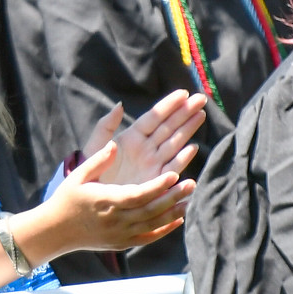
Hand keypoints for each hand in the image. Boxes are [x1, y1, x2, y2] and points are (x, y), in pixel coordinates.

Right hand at [25, 141, 191, 258]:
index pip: (137, 194)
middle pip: (150, 210)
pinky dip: (165, 229)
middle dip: (173, 197)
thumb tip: (115, 143)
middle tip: (191, 183)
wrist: (56, 231)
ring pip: (153, 224)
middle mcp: (115, 220)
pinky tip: (178, 218)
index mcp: (105, 201)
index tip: (174, 174)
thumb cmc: (67, 199)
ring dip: (173, 212)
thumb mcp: (78, 176)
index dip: (157, 186)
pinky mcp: (122, 243)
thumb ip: (98, 160)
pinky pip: (148, 238)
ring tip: (188, 198)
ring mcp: (119, 234)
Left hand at [84, 91, 208, 187]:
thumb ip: (105, 127)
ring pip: (174, 142)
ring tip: (200, 114)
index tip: (184, 93)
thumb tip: (119, 105)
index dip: (169, 105)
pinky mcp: (157, 180)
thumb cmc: (91, 172)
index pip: (154, 117)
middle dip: (185, 112)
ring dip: (188, 129)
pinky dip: (183, 158)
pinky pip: (172, 167)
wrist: (94, 200)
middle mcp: (146, 148)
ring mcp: (153, 163)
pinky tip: (192, 147)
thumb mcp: (94, 147)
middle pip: (168, 127)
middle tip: (201, 99)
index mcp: (132, 137)